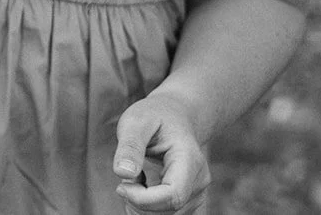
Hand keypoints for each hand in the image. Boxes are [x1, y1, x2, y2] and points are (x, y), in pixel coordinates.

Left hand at [112, 94, 209, 213]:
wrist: (174, 115)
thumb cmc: (154, 116)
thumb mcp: (137, 121)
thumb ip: (130, 146)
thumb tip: (123, 173)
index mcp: (189, 160)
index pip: (172, 195)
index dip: (143, 199)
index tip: (122, 185)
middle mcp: (198, 180)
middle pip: (168, 210)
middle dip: (138, 201)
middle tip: (126, 177)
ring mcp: (196, 193)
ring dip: (141, 204)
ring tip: (136, 176)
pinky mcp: (188, 200)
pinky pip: (165, 214)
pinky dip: (147, 207)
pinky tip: (140, 187)